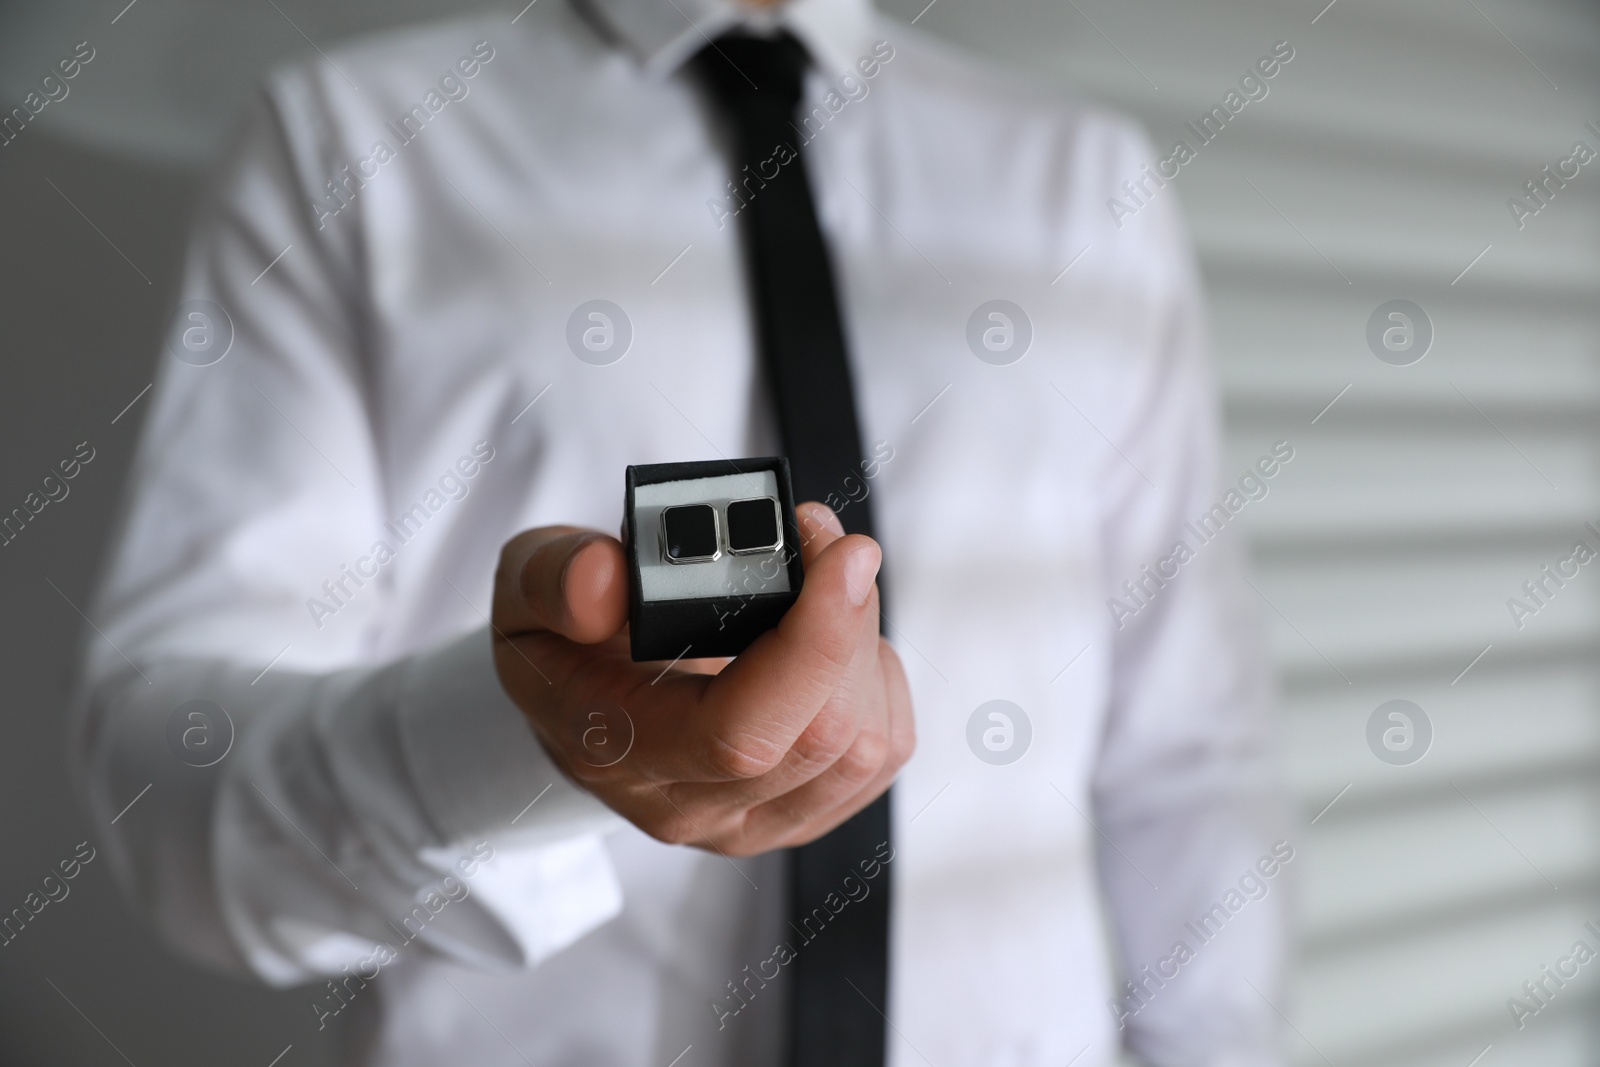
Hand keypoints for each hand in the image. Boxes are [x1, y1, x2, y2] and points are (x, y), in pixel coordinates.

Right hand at [490, 502, 913, 855]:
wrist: (576, 700)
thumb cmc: (558, 640)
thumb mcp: (525, 587)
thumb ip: (554, 578)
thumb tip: (604, 584)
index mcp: (619, 751)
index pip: (739, 733)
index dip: (812, 644)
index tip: (841, 553)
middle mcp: (691, 804)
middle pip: (823, 736)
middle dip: (848, 620)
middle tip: (821, 538)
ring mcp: (752, 820)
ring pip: (865, 746)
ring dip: (866, 646)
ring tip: (820, 583)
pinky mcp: (802, 812)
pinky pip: (884, 753)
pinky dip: (878, 681)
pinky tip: (833, 643)